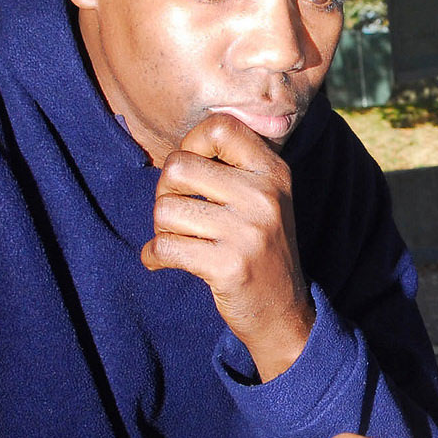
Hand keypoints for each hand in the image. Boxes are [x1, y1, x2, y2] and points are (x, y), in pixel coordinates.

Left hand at [140, 112, 314, 381]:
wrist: (283, 311)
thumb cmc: (260, 248)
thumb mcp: (263, 198)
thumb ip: (231, 168)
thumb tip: (176, 152)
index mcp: (273, 171)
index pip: (219, 127)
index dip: (190, 144)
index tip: (192, 174)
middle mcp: (264, 195)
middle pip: (178, 167)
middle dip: (165, 192)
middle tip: (178, 215)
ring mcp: (248, 231)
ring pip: (165, 209)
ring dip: (161, 229)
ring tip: (180, 241)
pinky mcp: (229, 265)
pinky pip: (163, 246)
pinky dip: (153, 256)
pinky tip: (163, 261)